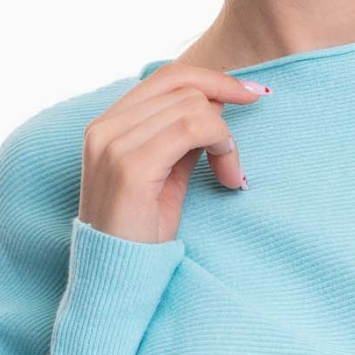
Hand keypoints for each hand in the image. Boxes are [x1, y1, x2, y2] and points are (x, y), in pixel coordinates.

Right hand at [79, 63, 270, 243]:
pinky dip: (221, 145)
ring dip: (225, 138)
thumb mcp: (165, 176)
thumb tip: (215, 103)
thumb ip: (181, 137)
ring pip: (193, 106)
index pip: (166, 76)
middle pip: (183, 86)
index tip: (250, 93)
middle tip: (237, 155)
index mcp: (106, 125)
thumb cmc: (140, 233)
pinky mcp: (131, 166)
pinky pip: (193, 128)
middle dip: (224, 110)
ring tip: (229, 174)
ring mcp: (114, 145)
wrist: (114, 277)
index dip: (213, 79)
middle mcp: (104, 128)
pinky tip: (226, 175)